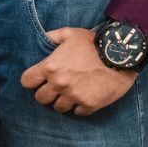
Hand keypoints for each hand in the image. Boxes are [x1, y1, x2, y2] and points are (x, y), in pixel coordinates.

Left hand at [20, 27, 136, 114]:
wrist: (120, 56)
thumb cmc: (93, 43)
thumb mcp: (69, 33)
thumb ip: (51, 36)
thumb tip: (42, 38)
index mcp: (50, 67)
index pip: (27, 82)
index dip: (32, 81)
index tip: (38, 80)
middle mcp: (59, 83)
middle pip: (40, 98)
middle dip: (46, 94)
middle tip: (54, 89)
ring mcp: (74, 96)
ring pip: (58, 108)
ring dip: (62, 102)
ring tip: (69, 94)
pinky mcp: (90, 105)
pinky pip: (77, 113)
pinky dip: (79, 108)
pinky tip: (83, 98)